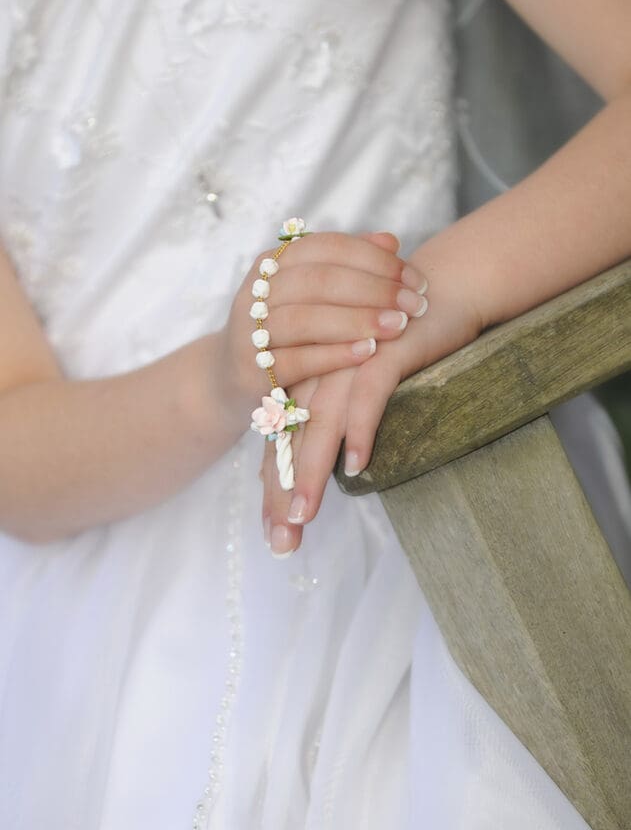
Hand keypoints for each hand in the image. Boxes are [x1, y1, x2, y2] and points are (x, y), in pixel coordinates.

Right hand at [216, 231, 428, 431]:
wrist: (230, 379)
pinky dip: (334, 355)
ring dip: (356, 321)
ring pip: (306, 319)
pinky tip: (368, 353)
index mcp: (273, 263)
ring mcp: (250, 332)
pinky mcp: (252, 371)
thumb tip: (391, 241)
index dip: (374, 259)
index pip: (328, 248)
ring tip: (397, 326)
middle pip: (319, 281)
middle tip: (414, 304)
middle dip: (374, 290)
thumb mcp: (309, 295)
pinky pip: (297, 360)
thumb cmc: (284, 333)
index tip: (413, 278)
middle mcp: (257, 292)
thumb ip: (346, 267)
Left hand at [261, 265, 483, 556]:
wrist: (443, 286)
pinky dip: (361, 431)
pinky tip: (357, 466)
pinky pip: (367, 396)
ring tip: (303, 516)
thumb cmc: (406, 339)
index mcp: (311, 381)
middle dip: (285, 494)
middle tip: (281, 543)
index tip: (274, 535)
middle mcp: (321, 372)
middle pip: (294, 442)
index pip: (285, 443)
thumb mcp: (367, 378)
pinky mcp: (383, 351)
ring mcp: (348, 360)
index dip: (278, 489)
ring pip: (321, 424)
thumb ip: (345, 413)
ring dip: (312, 473)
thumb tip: (343, 465)